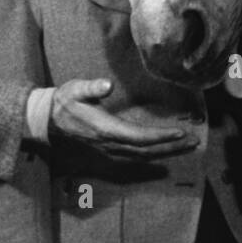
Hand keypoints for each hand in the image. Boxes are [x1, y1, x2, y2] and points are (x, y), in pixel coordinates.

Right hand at [49, 79, 199, 162]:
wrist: (47, 121)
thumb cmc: (64, 102)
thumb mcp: (75, 89)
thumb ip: (91, 88)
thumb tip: (107, 85)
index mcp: (106, 129)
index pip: (139, 137)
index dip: (161, 136)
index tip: (181, 132)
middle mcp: (110, 145)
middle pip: (147, 150)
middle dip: (172, 147)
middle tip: (194, 142)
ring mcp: (109, 151)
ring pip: (143, 156)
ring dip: (166, 152)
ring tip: (187, 146)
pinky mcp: (109, 152)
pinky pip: (136, 158)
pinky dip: (154, 155)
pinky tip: (166, 151)